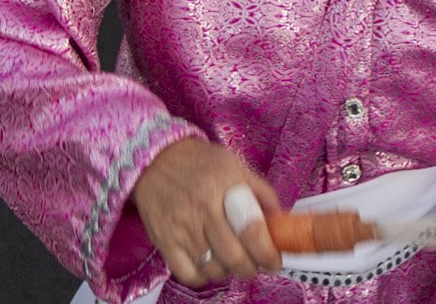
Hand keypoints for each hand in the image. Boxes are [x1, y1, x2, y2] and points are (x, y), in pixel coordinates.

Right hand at [129, 138, 285, 287]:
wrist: (155, 158)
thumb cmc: (197, 162)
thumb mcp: (234, 165)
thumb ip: (260, 191)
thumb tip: (280, 220)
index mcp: (223, 188)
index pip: (252, 230)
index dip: (268, 253)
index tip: (274, 260)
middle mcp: (202, 209)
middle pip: (235, 258)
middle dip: (252, 267)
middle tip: (255, 263)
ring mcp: (181, 228)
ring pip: (213, 270)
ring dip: (228, 272)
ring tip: (230, 259)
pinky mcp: (164, 241)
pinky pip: (188, 274)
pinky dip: (202, 276)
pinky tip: (208, 264)